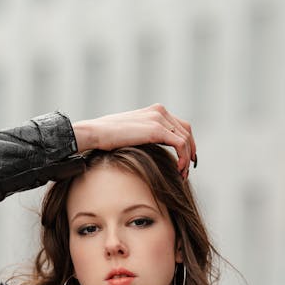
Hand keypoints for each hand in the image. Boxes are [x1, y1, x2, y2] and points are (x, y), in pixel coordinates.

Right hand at [71, 103, 196, 179]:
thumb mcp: (130, 133)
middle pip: (187, 131)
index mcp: (154, 110)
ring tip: (182, 174)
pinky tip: (179, 170)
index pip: (180, 125)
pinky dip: (183, 158)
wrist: (95, 133)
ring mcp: (159, 118)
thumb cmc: (106, 137)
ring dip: (187, 158)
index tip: (187, 160)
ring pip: (186, 139)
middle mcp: (159, 111)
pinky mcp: (156, 129)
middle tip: (187, 170)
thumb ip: (143, 136)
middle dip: (190, 151)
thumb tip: (148, 148)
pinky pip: (180, 144)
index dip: (187, 143)